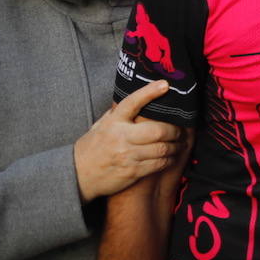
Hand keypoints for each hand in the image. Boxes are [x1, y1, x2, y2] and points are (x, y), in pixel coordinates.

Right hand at [74, 82, 181, 202]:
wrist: (79, 174)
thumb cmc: (93, 147)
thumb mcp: (101, 125)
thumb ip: (118, 113)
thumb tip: (138, 99)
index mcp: (114, 122)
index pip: (133, 102)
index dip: (150, 92)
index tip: (165, 85)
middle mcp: (121, 137)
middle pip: (157, 130)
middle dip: (174, 130)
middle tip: (180, 130)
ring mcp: (127, 155)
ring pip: (162, 148)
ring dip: (175, 146)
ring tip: (179, 144)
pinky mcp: (133, 171)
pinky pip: (158, 164)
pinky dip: (168, 159)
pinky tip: (171, 156)